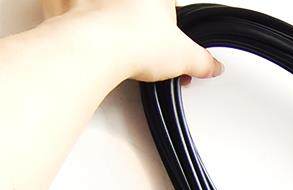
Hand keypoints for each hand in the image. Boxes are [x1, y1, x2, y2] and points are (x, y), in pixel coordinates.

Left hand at [41, 1, 223, 82]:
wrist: (93, 47)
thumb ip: (203, 61)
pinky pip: (73, 6)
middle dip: (141, 26)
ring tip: (119, 48)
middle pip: (136, 8)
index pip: (167, 7)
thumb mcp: (184, 57)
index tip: (165, 44)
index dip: (168, 28)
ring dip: (112, 22)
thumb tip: (213, 65)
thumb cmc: (133, 40)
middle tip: (144, 49)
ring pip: (108, 9)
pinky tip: (92, 40)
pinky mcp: (65, 0)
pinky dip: (80, 20)